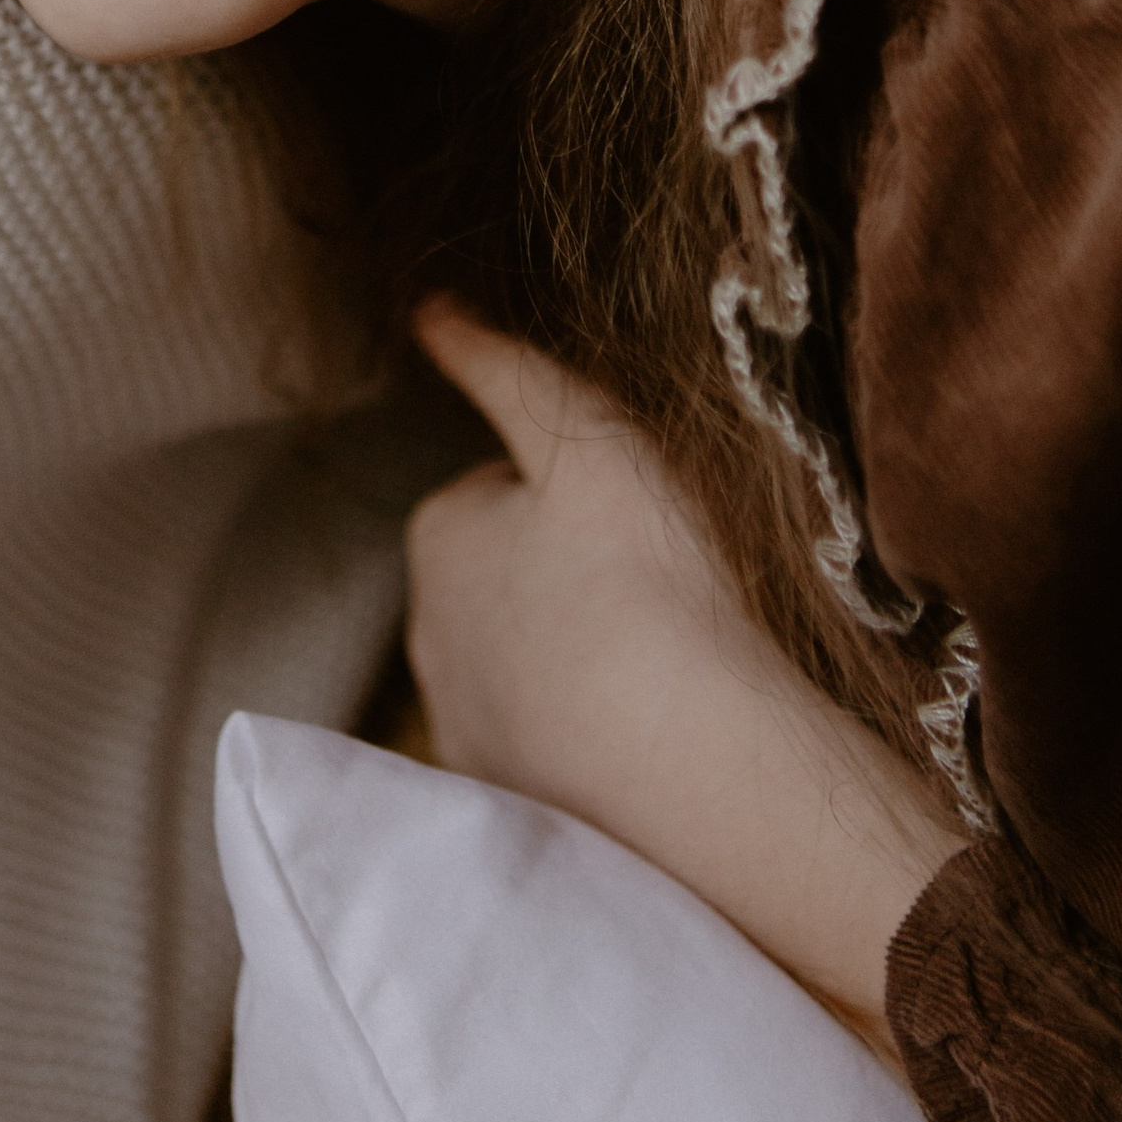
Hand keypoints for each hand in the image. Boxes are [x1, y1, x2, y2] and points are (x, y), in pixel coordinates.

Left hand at [406, 299, 964, 1039]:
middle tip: (659, 592)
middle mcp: (424, 638)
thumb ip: (503, 367)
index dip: (578, 495)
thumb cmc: (651, 584)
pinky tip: (650, 739)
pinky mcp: (511, 812)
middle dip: (563, 580)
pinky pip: (550, 752)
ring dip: (578, 661)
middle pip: (505, 582)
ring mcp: (464, 733)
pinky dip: (588, 741)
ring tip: (664, 669)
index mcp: (436, 539)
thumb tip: (428, 309)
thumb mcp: (588, 439)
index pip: (498, 490)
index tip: (641, 521)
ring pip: (527, 668)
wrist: (697, 771)